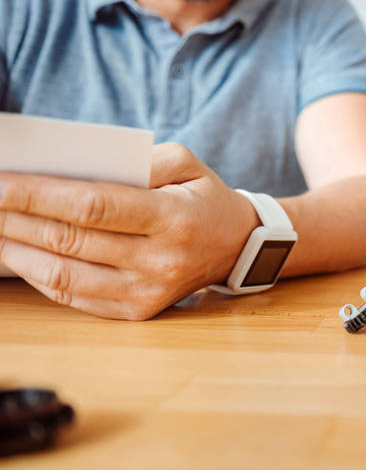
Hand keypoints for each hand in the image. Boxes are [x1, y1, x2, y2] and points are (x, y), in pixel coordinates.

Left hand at [0, 144, 258, 319]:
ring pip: (63, 274)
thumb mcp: (187, 163)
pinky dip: (38, 275)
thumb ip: (141, 159)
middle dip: (17, 217)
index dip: (39, 195)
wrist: (238, 246)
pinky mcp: (137, 311)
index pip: (93, 207)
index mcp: (174, 219)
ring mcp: (147, 292)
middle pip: (70, 240)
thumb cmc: (204, 198)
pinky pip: (73, 297)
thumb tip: (80, 167)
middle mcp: (160, 261)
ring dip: (18, 249)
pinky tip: (19, 253)